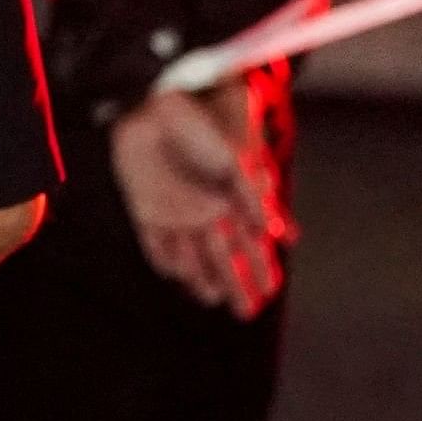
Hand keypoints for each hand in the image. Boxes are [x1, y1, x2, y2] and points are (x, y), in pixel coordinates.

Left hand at [115, 81, 291, 317]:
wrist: (154, 107)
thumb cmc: (200, 128)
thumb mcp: (235, 159)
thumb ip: (254, 196)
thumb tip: (277, 232)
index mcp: (228, 201)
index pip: (249, 243)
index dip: (261, 267)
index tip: (272, 291)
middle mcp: (203, 212)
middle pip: (222, 257)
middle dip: (236, 284)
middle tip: (245, 313)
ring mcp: (173, 212)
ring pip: (191, 255)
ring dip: (201, 276)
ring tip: (213, 298)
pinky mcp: (144, 208)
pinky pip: (154, 241)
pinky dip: (165, 258)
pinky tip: (176, 275)